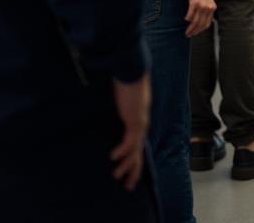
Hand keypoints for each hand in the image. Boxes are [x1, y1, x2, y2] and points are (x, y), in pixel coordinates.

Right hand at [110, 74, 150, 190]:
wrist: (133, 69)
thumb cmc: (127, 78)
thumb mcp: (123, 95)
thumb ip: (120, 102)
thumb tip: (111, 104)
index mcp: (139, 117)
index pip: (137, 141)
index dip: (133, 156)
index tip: (129, 169)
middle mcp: (142, 121)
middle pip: (139, 150)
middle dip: (134, 169)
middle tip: (128, 185)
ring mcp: (140, 121)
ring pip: (135, 150)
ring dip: (127, 165)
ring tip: (118, 178)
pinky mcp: (136, 119)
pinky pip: (129, 140)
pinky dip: (122, 150)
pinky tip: (113, 158)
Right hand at [184, 0, 215, 37]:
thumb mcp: (208, 1)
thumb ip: (206, 10)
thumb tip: (201, 20)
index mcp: (212, 8)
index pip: (207, 24)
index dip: (200, 30)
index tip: (194, 33)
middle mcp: (208, 8)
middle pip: (201, 24)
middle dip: (194, 31)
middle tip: (188, 35)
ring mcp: (202, 6)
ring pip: (196, 21)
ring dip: (190, 28)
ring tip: (186, 31)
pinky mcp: (195, 3)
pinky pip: (190, 15)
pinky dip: (187, 18)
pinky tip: (185, 19)